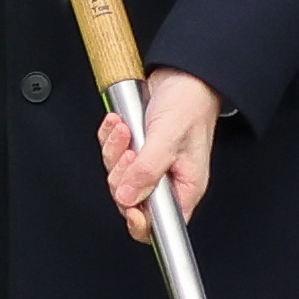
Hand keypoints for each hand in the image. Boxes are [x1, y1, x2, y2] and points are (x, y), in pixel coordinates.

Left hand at [103, 70, 222, 241]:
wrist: (182, 74)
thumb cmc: (189, 104)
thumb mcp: (169, 138)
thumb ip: (148, 170)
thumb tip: (129, 197)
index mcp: (184, 187)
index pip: (160, 224)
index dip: (140, 221)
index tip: (129, 205)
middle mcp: (166, 180)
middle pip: (130, 200)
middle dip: (122, 175)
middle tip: (130, 152)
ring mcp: (148, 165)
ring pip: (117, 177)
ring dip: (115, 151)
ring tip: (126, 130)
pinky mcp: (134, 150)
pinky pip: (111, 154)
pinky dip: (110, 139)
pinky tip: (118, 125)